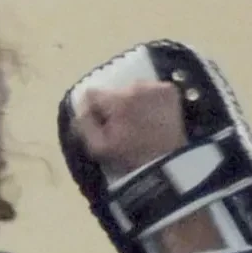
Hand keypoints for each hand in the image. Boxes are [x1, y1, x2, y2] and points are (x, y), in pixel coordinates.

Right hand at [71, 80, 185, 176]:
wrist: (169, 166)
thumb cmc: (131, 159)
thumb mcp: (98, 148)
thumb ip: (83, 124)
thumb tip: (79, 107)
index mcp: (117, 100)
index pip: (93, 94)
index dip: (95, 110)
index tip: (104, 125)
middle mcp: (137, 86)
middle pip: (116, 90)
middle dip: (117, 105)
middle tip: (125, 126)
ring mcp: (156, 87)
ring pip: (135, 88)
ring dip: (134, 101)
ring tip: (141, 122)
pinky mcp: (171, 90)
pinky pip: (153, 89)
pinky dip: (151, 100)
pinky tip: (154, 115)